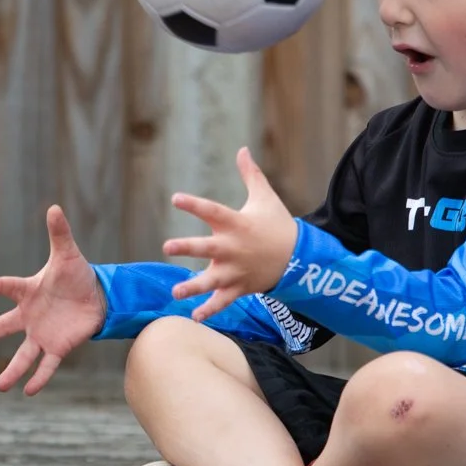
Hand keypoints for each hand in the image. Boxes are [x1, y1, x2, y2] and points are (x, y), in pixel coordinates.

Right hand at [0, 205, 105, 395]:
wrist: (95, 298)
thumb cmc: (75, 276)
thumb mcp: (68, 255)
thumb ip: (59, 233)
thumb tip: (54, 207)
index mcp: (29, 292)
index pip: (11, 287)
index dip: (1, 286)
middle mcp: (30, 316)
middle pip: (6, 327)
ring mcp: (42, 334)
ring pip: (23, 354)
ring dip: (12, 370)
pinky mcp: (58, 347)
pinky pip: (47, 365)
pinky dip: (39, 378)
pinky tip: (29, 391)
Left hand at [162, 146, 297, 322]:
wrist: (299, 258)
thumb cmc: (277, 224)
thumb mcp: (265, 197)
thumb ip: (251, 174)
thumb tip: (242, 149)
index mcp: (237, 224)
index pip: (212, 211)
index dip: (194, 204)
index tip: (175, 198)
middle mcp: (233, 248)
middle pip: (207, 248)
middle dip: (187, 247)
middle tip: (167, 246)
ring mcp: (236, 271)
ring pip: (211, 281)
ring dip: (193, 287)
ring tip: (175, 292)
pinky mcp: (240, 287)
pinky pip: (224, 301)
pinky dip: (211, 311)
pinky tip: (195, 317)